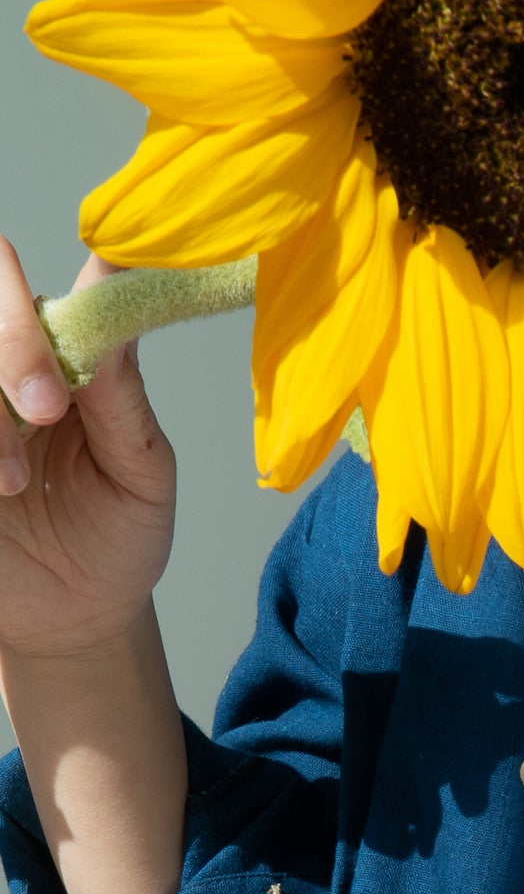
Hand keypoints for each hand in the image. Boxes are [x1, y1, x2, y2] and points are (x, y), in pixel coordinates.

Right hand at [0, 240, 175, 661]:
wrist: (78, 619)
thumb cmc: (116, 537)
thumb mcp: (140, 471)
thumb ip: (123, 387)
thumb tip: (115, 277)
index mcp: (43, 347)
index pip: (0, 274)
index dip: (18, 320)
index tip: (58, 396)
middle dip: (4, 350)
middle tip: (42, 414)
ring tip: (10, 487)